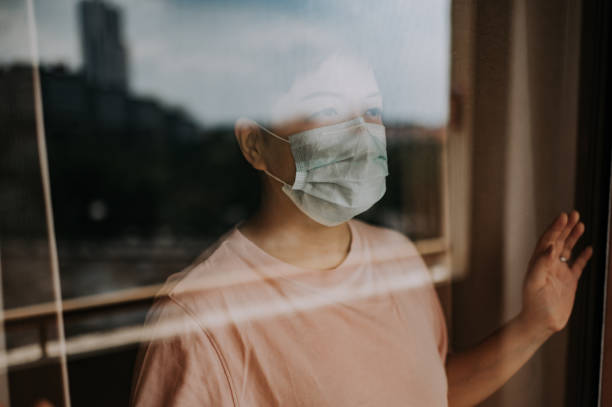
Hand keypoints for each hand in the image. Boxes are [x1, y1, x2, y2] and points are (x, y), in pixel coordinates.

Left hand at [520, 210, 592, 336]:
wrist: (540, 323)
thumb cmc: (533, 304)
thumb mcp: (534, 283)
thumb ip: (540, 264)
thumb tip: (549, 248)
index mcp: (538, 262)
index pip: (547, 240)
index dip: (555, 228)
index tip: (563, 216)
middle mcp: (548, 264)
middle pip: (558, 241)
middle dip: (565, 227)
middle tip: (574, 214)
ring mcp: (559, 272)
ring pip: (567, 250)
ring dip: (573, 237)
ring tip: (581, 224)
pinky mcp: (569, 282)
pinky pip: (577, 265)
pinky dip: (583, 256)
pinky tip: (589, 248)